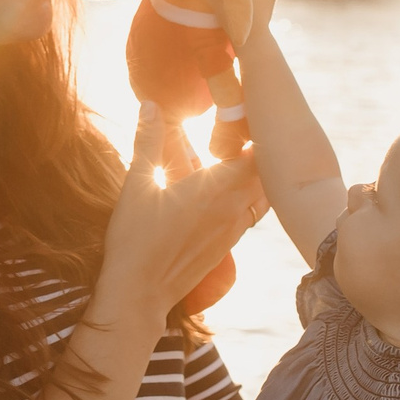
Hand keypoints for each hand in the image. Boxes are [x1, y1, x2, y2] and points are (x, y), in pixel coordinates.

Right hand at [95, 102, 266, 319]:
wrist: (140, 293)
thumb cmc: (135, 239)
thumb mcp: (137, 185)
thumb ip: (148, 142)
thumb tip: (150, 105)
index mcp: (214, 189)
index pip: (254, 154)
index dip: (255, 134)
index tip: (248, 116)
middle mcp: (232, 209)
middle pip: (265, 174)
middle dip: (261, 153)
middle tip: (248, 133)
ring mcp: (233, 230)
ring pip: (262, 197)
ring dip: (258, 178)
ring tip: (245, 160)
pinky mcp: (227, 247)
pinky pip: (250, 216)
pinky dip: (249, 199)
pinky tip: (231, 193)